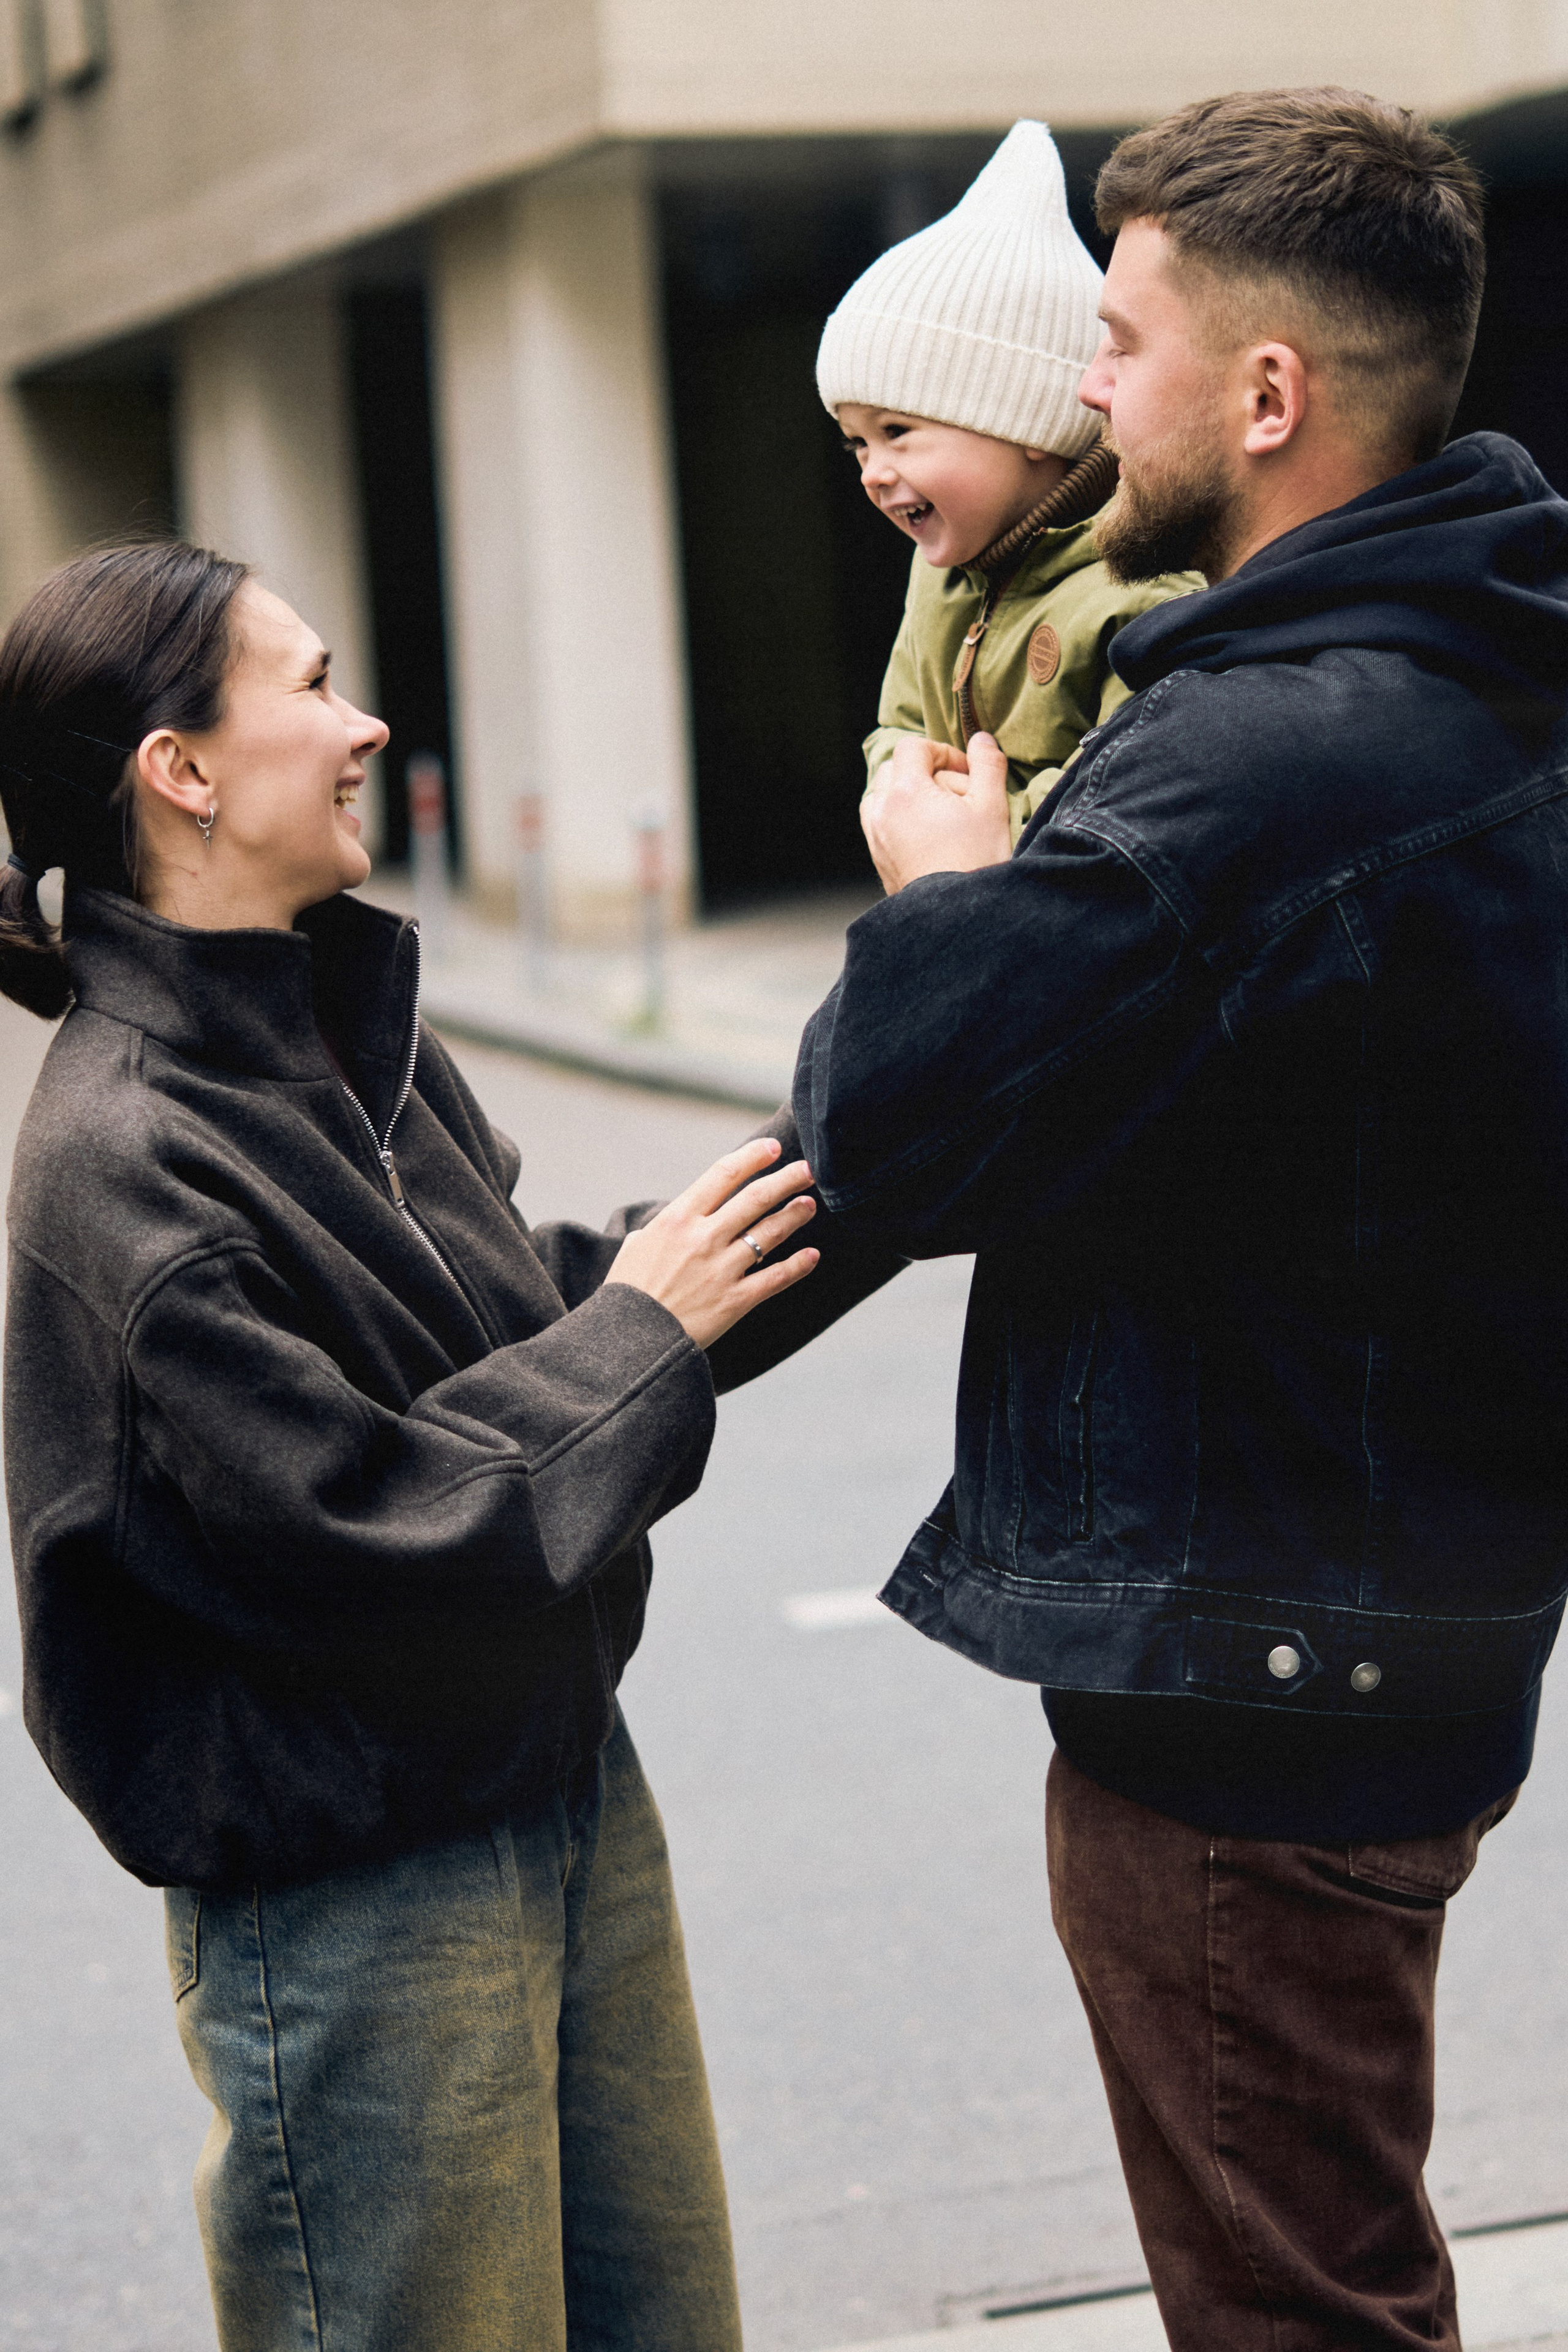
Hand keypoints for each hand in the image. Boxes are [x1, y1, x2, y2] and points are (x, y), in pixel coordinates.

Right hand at [604, 1138, 818, 1348]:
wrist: (631, 1339)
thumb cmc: (629, 1292)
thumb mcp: (635, 1247)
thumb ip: (661, 1228)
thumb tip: (673, 1221)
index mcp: (678, 1218)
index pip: (723, 1175)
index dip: (752, 1157)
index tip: (773, 1148)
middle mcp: (704, 1238)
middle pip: (755, 1198)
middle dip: (786, 1179)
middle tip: (808, 1169)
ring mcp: (722, 1269)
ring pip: (770, 1234)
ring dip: (794, 1215)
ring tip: (809, 1204)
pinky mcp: (735, 1301)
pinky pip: (774, 1278)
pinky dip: (797, 1266)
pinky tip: (813, 1256)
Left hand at [862, 731, 1011, 893]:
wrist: (956, 917)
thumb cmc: (975, 863)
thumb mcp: (992, 807)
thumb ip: (988, 765)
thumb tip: (982, 739)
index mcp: (906, 792)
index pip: (913, 748)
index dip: (942, 751)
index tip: (966, 771)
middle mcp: (882, 811)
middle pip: (896, 769)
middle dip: (926, 772)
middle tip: (958, 794)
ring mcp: (876, 837)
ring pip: (884, 796)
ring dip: (910, 794)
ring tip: (941, 814)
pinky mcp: (878, 858)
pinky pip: (882, 823)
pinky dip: (900, 818)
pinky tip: (930, 836)